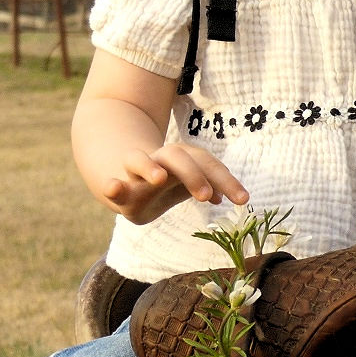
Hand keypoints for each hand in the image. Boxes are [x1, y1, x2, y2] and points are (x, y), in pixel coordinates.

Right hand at [101, 143, 248, 224]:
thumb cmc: (164, 184)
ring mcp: (136, 171)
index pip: (207, 164)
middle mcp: (160, 160)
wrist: (125, 176)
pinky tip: (112, 187)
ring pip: (140, 159)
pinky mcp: (118, 188)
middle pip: (178, 157)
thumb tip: (223, 198)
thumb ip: (204, 188)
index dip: (226, 180)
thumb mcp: (185, 185)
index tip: (243, 200)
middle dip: (193, 174)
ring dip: (150, 167)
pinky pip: (112, 184)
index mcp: (183, 160)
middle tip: (206, 197)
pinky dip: (112, 186)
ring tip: (160, 178)